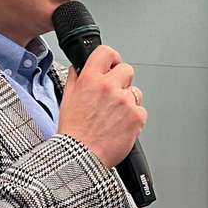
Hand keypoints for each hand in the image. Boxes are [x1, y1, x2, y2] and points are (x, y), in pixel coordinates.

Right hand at [57, 46, 145, 167]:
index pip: (106, 52)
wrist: (82, 156)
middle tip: (113, 96)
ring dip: (128, 101)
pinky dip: (134, 119)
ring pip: (136, 92)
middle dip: (121, 81)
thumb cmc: (73, 132)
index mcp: (91, 79)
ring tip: (114, 116)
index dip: (111, 58)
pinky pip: (141, 111)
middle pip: (127, 70)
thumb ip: (75, 79)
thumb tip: (77, 68)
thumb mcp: (67, 100)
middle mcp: (109, 87)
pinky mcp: (137, 116)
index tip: (112, 64)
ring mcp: (125, 101)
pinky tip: (120, 126)